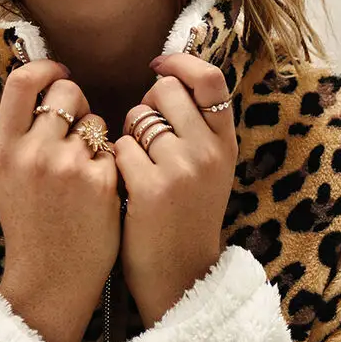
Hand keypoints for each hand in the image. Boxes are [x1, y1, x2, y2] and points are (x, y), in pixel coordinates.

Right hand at [0, 60, 120, 341]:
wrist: (50, 280)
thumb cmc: (31, 227)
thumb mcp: (7, 177)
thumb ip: (21, 135)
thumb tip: (43, 86)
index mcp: (5, 149)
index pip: (22, 81)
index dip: (45, 68)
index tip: (58, 74)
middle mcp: (35, 152)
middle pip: (67, 90)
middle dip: (77, 102)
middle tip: (77, 128)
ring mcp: (70, 167)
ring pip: (96, 120)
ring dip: (96, 137)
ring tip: (84, 173)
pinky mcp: (103, 182)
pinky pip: (115, 150)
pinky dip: (112, 164)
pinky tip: (100, 192)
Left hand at [113, 54, 237, 327]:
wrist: (181, 279)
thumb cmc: (184, 221)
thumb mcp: (209, 171)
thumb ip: (197, 129)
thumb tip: (167, 78)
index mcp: (226, 144)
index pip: (210, 79)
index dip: (180, 62)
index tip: (158, 65)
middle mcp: (209, 152)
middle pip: (165, 91)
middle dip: (145, 107)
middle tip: (143, 139)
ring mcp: (182, 169)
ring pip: (138, 118)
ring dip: (127, 136)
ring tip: (137, 170)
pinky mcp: (152, 188)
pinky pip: (118, 148)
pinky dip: (113, 164)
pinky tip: (123, 189)